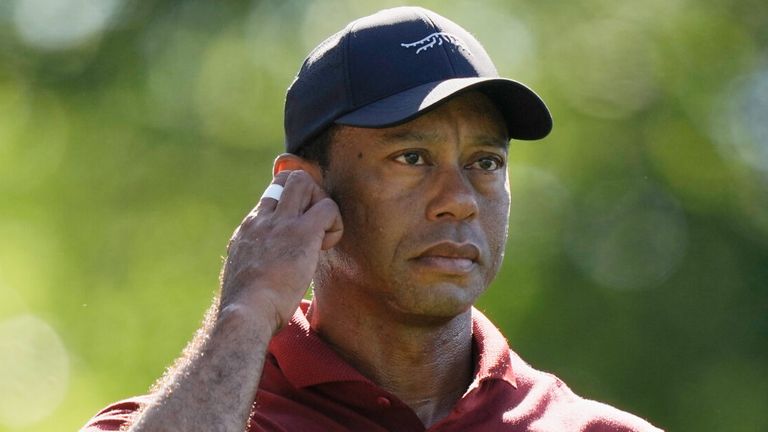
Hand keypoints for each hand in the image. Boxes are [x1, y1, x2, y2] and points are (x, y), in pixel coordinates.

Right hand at [219, 169, 342, 332]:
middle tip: (315, 225)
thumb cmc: (247, 309)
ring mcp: (281, 222)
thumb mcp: (242, 279)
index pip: (271, 196)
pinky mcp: (301, 232)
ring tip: (321, 233)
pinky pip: (328, 207)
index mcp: (248, 230)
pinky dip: (335, 224)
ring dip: (321, 202)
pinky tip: (326, 247)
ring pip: (304, 181)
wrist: (245, 312)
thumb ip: (252, 268)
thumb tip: (260, 279)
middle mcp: (262, 219)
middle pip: (287, 178)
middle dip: (308, 194)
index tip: (298, 231)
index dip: (291, 205)